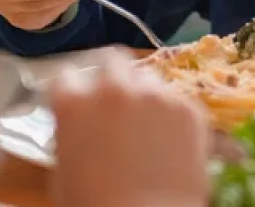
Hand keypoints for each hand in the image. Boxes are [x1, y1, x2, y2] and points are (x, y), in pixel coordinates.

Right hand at [49, 49, 209, 206]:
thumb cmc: (94, 204)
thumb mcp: (65, 167)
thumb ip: (72, 132)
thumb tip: (81, 124)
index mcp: (73, 102)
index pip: (67, 75)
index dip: (73, 88)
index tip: (78, 98)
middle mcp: (114, 88)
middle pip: (113, 61)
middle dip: (112, 78)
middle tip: (115, 102)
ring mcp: (155, 94)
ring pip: (148, 78)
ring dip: (143, 93)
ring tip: (145, 124)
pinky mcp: (189, 107)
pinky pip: (176, 100)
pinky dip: (170, 113)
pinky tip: (169, 139)